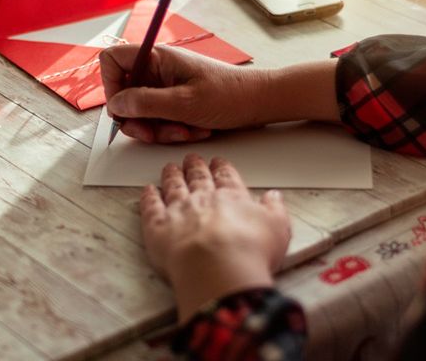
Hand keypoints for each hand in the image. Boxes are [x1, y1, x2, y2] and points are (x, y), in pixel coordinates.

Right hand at [99, 45, 271, 142]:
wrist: (260, 103)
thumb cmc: (229, 96)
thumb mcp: (184, 104)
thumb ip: (145, 103)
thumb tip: (116, 105)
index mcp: (157, 58)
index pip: (112, 60)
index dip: (110, 85)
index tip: (123, 108)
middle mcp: (158, 70)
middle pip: (125, 94)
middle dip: (138, 119)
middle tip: (153, 134)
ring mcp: (166, 87)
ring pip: (142, 113)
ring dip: (159, 129)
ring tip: (185, 131)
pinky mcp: (175, 102)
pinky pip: (159, 120)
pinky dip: (172, 130)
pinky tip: (194, 130)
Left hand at [140, 154, 290, 321]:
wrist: (218, 268)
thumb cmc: (249, 251)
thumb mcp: (278, 228)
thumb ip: (275, 210)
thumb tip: (274, 197)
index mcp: (231, 197)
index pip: (226, 176)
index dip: (222, 167)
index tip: (218, 161)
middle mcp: (202, 199)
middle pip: (197, 177)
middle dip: (195, 166)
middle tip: (192, 158)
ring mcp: (177, 211)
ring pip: (173, 186)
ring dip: (171, 176)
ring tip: (170, 168)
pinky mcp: (157, 227)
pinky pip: (150, 206)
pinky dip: (148, 197)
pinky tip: (148, 190)